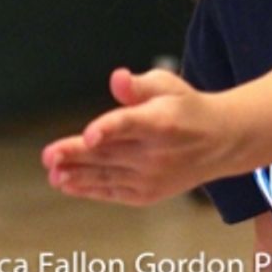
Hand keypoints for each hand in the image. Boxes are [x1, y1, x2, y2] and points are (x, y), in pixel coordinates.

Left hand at [42, 68, 230, 205]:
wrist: (221, 142)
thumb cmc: (188, 108)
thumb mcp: (170, 86)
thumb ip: (139, 85)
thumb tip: (117, 78)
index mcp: (163, 121)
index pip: (131, 124)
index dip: (109, 128)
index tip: (90, 134)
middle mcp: (158, 152)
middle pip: (110, 152)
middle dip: (76, 154)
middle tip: (49, 155)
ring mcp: (153, 176)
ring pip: (107, 174)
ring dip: (76, 174)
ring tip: (53, 172)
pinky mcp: (148, 193)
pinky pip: (113, 190)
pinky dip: (89, 188)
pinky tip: (68, 182)